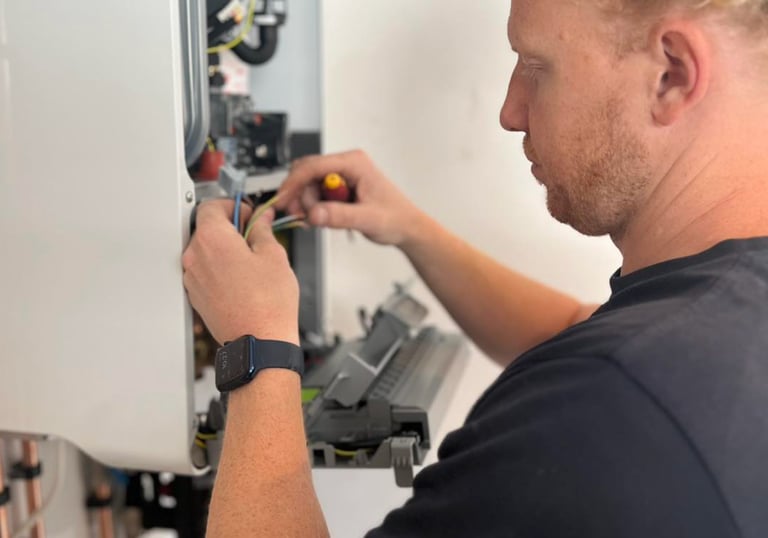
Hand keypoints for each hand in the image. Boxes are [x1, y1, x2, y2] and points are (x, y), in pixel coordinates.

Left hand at [182, 199, 298, 345]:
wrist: (260, 342)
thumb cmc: (268, 304)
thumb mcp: (273, 256)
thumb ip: (262, 230)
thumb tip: (260, 220)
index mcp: (213, 240)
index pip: (211, 206)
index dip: (232, 205)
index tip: (247, 213)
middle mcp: (195, 257)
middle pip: (205, 228)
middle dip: (228, 227)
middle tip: (252, 234)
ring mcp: (193, 278)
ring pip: (204, 251)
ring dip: (223, 249)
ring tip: (250, 261)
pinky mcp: (196, 295)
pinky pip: (204, 271)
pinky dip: (218, 268)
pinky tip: (241, 279)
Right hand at [276, 150, 424, 246]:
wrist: (407, 227)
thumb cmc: (395, 218)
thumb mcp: (367, 219)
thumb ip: (340, 216)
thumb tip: (313, 214)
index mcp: (354, 163)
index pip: (314, 165)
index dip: (294, 183)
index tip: (282, 200)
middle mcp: (346, 165)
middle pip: (307, 173)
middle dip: (299, 195)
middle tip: (300, 216)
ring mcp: (342, 176)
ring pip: (309, 185)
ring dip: (307, 203)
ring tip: (317, 221)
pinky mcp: (340, 188)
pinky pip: (317, 193)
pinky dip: (314, 207)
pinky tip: (321, 219)